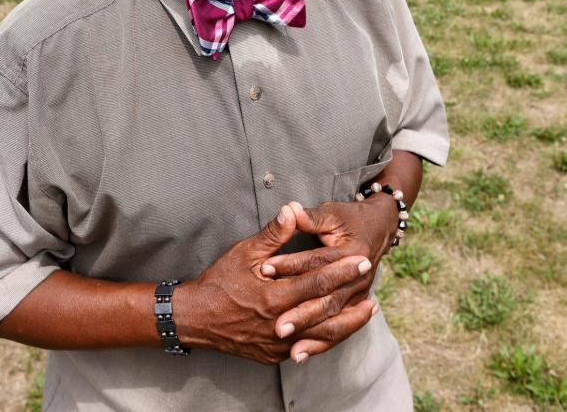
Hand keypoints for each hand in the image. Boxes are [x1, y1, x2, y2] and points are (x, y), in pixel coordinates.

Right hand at [173, 203, 376, 364]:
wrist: (194, 318)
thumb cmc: (218, 282)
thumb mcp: (244, 254)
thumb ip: (272, 235)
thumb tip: (291, 210)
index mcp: (274, 298)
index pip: (318, 283)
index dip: (342, 271)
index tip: (362, 259)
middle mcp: (279, 326)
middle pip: (327, 314)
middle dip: (351, 295)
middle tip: (371, 280)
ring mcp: (277, 345)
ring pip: (322, 336)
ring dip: (347, 323)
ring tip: (368, 310)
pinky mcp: (273, 355)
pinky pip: (307, 348)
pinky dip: (327, 338)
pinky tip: (341, 328)